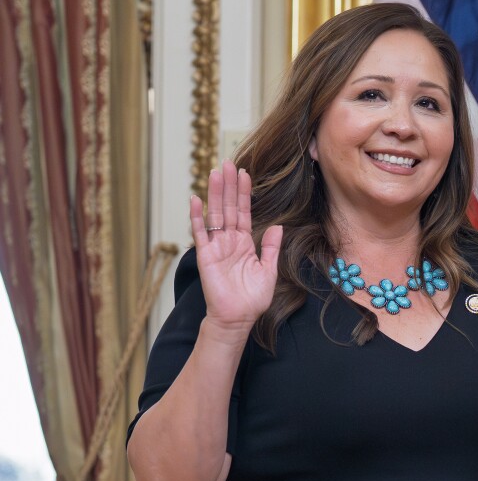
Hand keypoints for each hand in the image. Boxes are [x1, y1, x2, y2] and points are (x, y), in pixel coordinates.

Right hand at [190, 160, 282, 333]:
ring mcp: (216, 246)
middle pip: (228, 208)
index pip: (244, 212)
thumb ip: (271, 247)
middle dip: (228, 186)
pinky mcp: (206, 255)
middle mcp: (229, 241)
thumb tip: (278, 226)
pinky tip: (196, 199)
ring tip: (215, 173)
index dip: (244, 193)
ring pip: (215, 214)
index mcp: (244, 242)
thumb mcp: (268, 270)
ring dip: (215, 194)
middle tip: (227, 163)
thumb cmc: (252, 298)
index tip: (243, 173)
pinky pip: (200, 233)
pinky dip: (197, 217)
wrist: (238, 318)